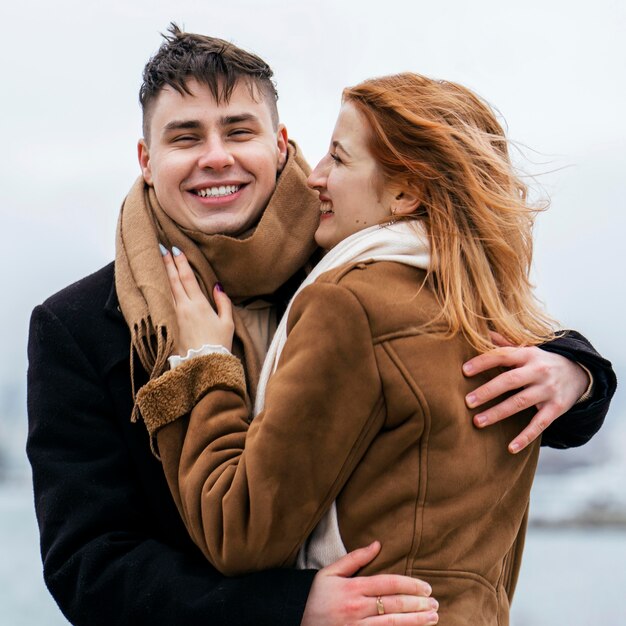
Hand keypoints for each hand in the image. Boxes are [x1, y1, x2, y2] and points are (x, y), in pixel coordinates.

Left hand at [161, 245, 233, 353]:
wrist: (203, 365)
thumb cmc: (218, 345)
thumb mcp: (227, 323)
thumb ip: (223, 303)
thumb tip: (217, 286)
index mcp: (199, 305)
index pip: (187, 278)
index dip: (181, 262)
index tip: (175, 249)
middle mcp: (183, 308)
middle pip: (172, 281)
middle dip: (167, 263)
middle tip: (160, 248)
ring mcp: (173, 317)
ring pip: (164, 291)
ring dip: (160, 276)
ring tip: (155, 263)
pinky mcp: (167, 327)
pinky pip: (160, 306)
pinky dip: (156, 294)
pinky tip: (152, 287)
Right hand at [301, 541, 437, 625]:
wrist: (297, 624)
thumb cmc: (315, 597)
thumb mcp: (329, 573)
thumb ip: (354, 558)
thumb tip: (377, 544)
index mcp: (352, 588)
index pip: (388, 584)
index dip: (410, 585)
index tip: (426, 587)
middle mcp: (356, 608)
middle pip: (394, 604)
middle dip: (418, 604)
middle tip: (435, 603)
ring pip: (394, 624)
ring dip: (416, 621)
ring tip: (433, 617)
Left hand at [463, 332, 589, 453]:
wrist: (579, 372)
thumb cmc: (541, 361)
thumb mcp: (527, 349)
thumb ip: (504, 343)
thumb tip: (480, 331)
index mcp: (527, 354)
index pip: (502, 356)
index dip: (483, 362)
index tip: (464, 371)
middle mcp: (538, 371)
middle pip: (510, 381)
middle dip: (488, 391)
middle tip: (467, 401)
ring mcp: (548, 390)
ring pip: (520, 403)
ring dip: (498, 413)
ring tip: (477, 422)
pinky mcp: (557, 408)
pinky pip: (539, 425)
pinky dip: (525, 437)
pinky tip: (511, 447)